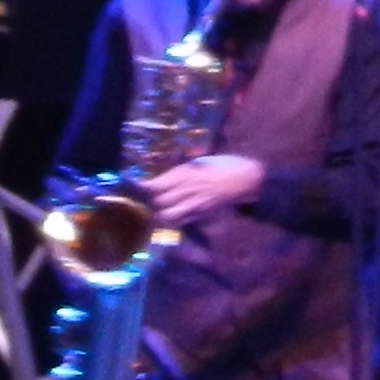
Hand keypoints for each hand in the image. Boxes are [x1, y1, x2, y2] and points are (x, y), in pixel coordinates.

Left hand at [142, 156, 259, 227]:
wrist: (247, 180)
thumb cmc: (226, 165)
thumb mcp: (204, 161)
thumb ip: (187, 167)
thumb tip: (169, 172)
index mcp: (186, 173)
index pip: (158, 183)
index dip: (143, 187)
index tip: (133, 186)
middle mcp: (188, 189)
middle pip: (160, 202)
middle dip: (149, 203)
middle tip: (139, 202)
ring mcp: (194, 203)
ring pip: (169, 214)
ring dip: (159, 214)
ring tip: (152, 213)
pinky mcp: (202, 213)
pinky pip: (182, 219)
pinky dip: (174, 219)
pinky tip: (170, 217)